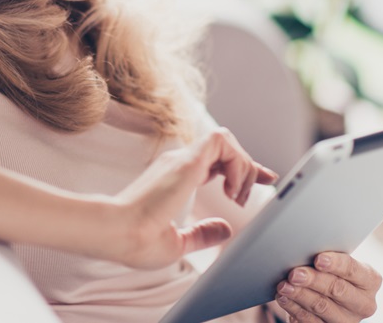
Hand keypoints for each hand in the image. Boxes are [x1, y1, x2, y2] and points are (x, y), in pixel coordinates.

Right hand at [108, 128, 276, 269]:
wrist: (115, 233)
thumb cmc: (135, 241)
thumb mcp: (178, 243)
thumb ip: (202, 234)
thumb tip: (225, 228)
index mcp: (175, 179)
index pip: (214, 162)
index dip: (239, 168)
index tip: (260, 179)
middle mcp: (178, 164)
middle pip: (223, 148)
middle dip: (249, 164)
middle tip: (267, 181)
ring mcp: (181, 160)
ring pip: (225, 140)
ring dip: (242, 165)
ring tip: (237, 196)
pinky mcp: (186, 161)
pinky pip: (222, 143)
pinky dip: (237, 162)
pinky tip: (232, 189)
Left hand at [272, 252, 381, 321]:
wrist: (330, 297)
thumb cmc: (332, 272)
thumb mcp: (336, 264)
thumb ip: (327, 259)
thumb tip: (304, 249)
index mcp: (370, 281)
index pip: (353, 270)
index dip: (335, 264)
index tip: (318, 259)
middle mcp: (363, 303)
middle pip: (337, 289)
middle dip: (314, 280)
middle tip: (294, 273)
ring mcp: (347, 320)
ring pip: (322, 306)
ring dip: (300, 295)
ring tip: (284, 286)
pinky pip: (309, 321)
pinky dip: (294, 308)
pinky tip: (283, 298)